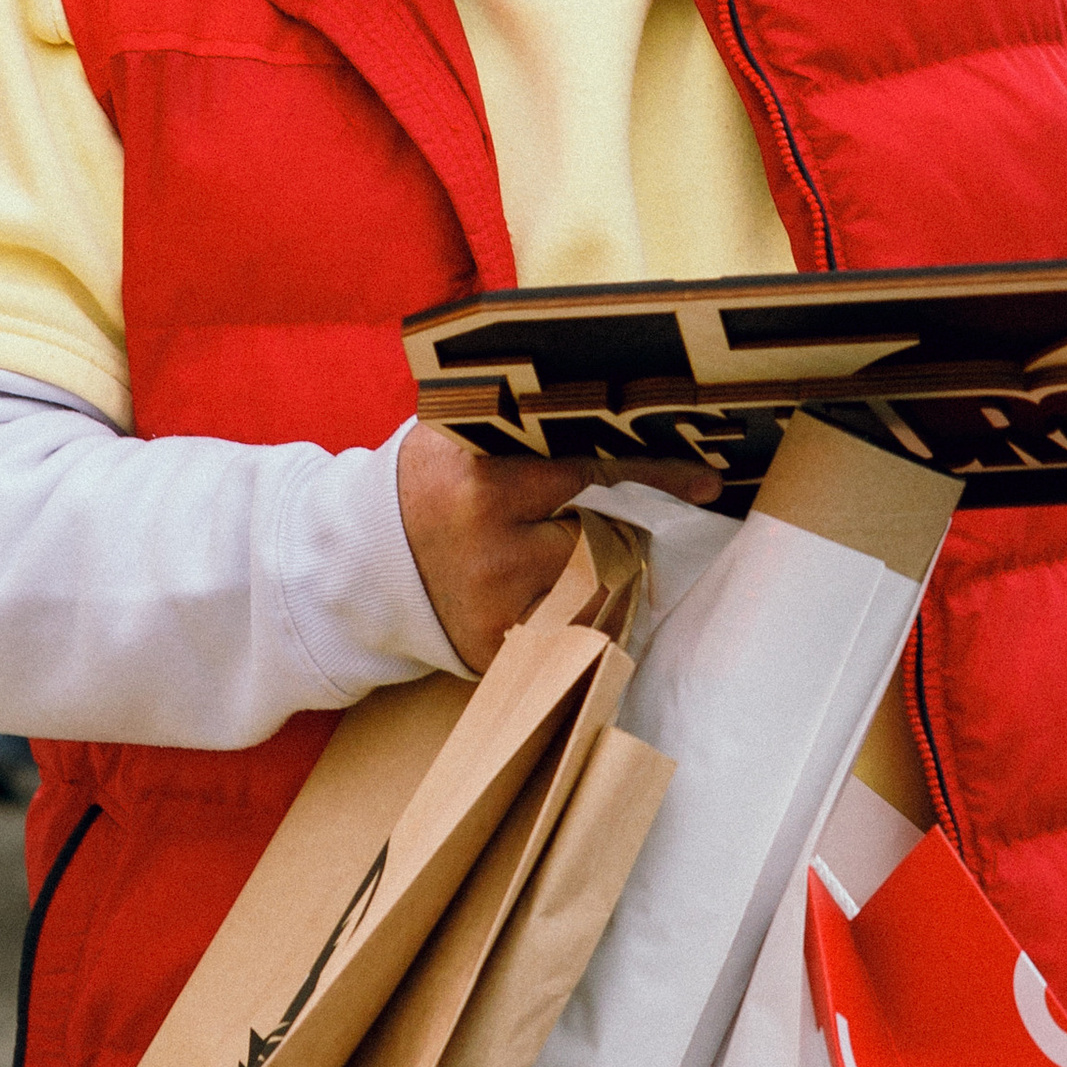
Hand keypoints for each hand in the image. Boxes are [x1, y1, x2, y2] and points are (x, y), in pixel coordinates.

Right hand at [398, 428, 723, 673]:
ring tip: (558, 557)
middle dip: (614, 529)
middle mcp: (492, 554)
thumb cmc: (427, 483)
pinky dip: (578, 614)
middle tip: (599, 521)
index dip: (654, 473)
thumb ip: (529, 425)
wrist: (360, 562)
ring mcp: (495, 612)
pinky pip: (571, 633)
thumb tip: (621, 411)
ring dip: (600, 574)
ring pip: (597, 591)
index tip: (706, 481)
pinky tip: (553, 598)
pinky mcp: (495, 655)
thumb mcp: (462, 436)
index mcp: (484, 487)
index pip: (592, 474)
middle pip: (605, 540)